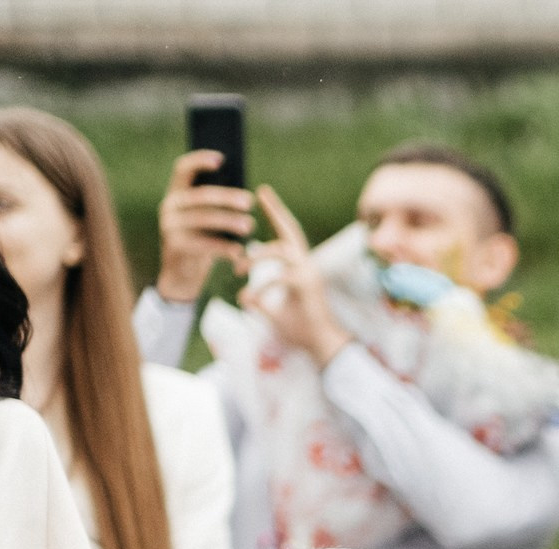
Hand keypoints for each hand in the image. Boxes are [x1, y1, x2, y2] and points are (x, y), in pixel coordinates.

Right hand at [157, 150, 254, 303]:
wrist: (182, 273)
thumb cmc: (201, 240)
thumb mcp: (206, 220)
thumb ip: (215, 205)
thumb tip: (244, 194)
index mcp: (176, 194)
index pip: (182, 169)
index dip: (199, 160)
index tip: (221, 158)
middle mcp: (169, 206)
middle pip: (199, 195)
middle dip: (226, 197)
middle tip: (249, 201)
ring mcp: (170, 226)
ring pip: (203, 219)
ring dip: (229, 221)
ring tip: (249, 225)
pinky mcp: (175, 246)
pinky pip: (203, 244)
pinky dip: (224, 247)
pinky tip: (240, 250)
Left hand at [237, 185, 350, 368]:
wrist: (322, 347)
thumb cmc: (302, 331)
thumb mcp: (275, 312)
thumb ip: (262, 301)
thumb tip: (246, 298)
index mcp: (301, 267)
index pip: (288, 235)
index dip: (277, 213)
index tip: (264, 194)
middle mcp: (307, 265)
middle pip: (291, 230)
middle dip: (276, 210)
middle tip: (261, 191)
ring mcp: (308, 274)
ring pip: (280, 251)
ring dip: (255, 257)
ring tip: (236, 269)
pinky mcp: (306, 286)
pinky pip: (278, 278)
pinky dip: (259, 288)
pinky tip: (246, 299)